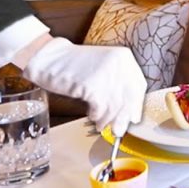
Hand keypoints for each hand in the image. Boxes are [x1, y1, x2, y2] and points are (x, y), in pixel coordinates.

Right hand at [22, 38, 145, 135]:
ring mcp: (106, 73)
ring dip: (107, 119)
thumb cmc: (75, 66)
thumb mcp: (103, 69)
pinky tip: (91, 115)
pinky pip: (100, 108)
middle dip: (123, 117)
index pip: (139, 86)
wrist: (50, 58)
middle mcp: (119, 63)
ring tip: (100, 124)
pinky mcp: (92, 84)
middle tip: (117, 130)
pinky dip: (96, 115)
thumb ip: (117, 87)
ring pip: (114, 106)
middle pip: (128, 98)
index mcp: (124, 57)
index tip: (133, 118)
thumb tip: (130, 115)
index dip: (136, 105)